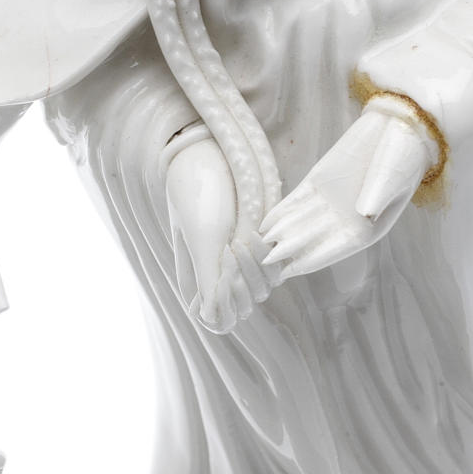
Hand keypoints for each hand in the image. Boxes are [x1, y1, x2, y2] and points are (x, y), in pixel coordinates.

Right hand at [167, 137, 277, 333]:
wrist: (215, 153)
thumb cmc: (201, 195)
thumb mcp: (202, 238)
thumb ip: (206, 281)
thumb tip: (212, 320)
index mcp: (195, 276)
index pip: (213, 319)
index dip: (222, 310)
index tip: (220, 282)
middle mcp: (219, 272)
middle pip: (240, 306)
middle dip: (241, 284)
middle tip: (231, 249)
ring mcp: (242, 258)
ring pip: (261, 289)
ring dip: (256, 268)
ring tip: (243, 238)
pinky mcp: (263, 244)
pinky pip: (276, 268)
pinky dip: (269, 255)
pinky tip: (257, 233)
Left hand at [260, 98, 439, 279]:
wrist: (397, 128)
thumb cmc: (403, 158)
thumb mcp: (392, 179)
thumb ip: (377, 197)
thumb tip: (364, 214)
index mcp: (366, 228)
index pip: (334, 249)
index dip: (310, 260)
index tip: (288, 272)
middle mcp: (344, 220)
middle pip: (312, 239)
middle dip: (288, 250)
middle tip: (265, 261)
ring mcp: (329, 201)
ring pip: (300, 222)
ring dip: (280, 233)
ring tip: (258, 244)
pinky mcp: (318, 182)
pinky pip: (296, 201)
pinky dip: (281, 211)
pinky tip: (265, 223)